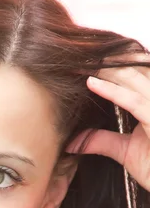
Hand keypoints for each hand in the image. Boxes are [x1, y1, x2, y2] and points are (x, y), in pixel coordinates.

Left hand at [66, 53, 149, 190]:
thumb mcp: (125, 152)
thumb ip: (102, 141)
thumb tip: (73, 143)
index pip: (131, 76)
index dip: (108, 66)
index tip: (80, 62)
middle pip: (132, 69)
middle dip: (104, 61)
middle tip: (75, 54)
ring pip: (132, 77)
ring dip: (105, 69)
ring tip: (80, 62)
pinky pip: (134, 100)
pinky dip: (112, 90)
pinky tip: (92, 82)